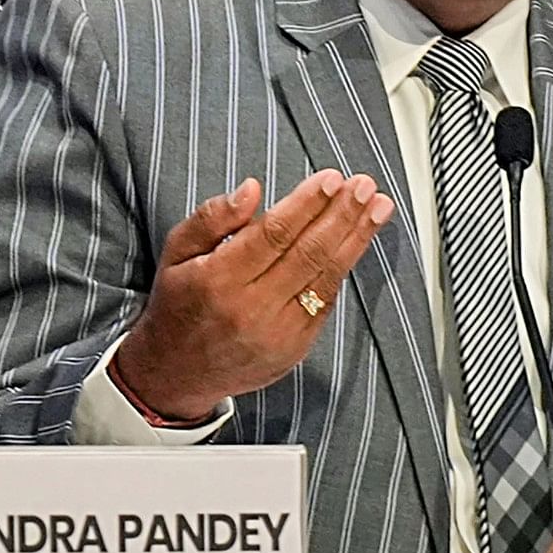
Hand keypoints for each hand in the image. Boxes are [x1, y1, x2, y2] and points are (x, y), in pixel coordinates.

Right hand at [104, 170, 395, 423]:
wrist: (177, 373)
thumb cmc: (178, 305)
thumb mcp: (176, 253)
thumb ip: (211, 218)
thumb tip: (251, 190)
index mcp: (219, 280)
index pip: (273, 234)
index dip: (307, 204)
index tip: (330, 179)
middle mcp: (251, 308)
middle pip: (307, 253)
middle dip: (341, 215)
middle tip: (364, 187)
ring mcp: (277, 332)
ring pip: (325, 277)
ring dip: (356, 238)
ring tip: (377, 208)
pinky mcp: (294, 348)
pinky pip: (326, 301)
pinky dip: (343, 268)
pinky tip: (357, 241)